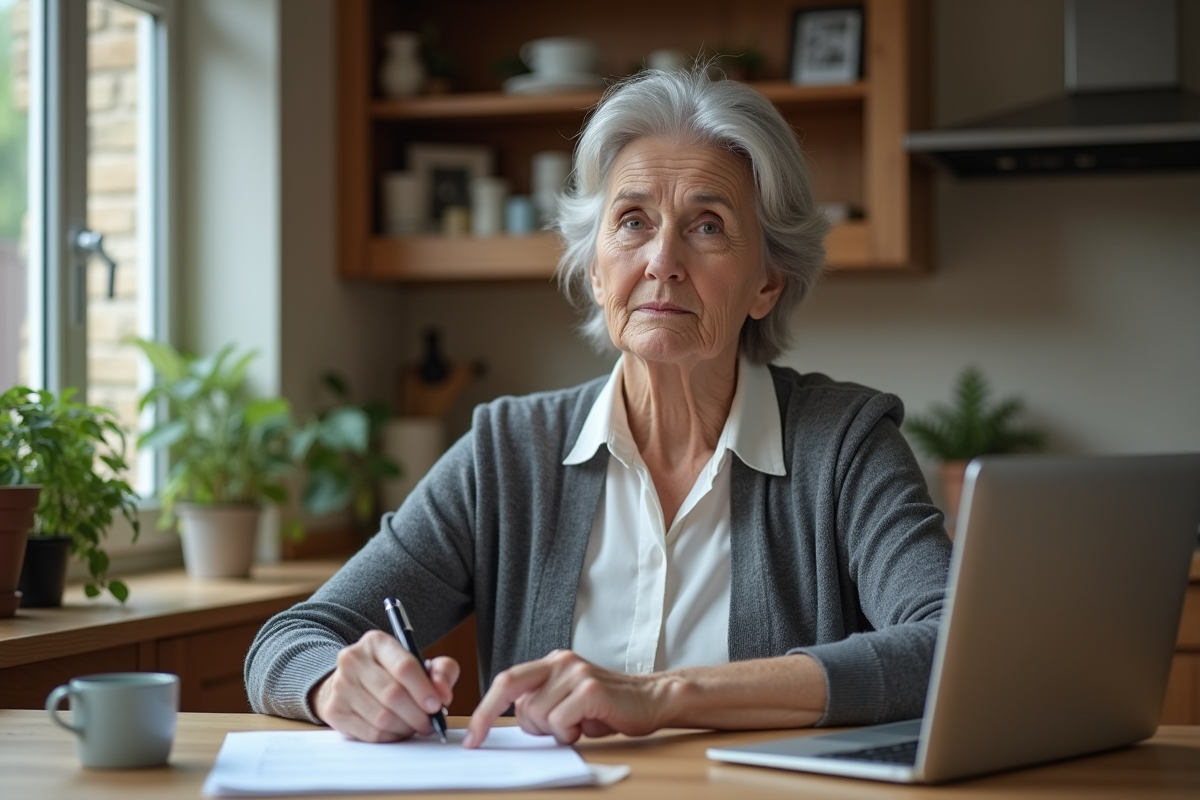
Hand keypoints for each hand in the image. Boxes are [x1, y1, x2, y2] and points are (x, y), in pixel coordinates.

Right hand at [311, 629, 458, 741]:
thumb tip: (443, 694)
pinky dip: (390, 737)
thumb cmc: (392, 674)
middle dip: (418, 714)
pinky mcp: (334, 711)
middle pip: (393, 695)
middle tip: (430, 723)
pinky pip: (370, 734)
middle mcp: (353, 659)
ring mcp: (340, 686)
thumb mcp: (421, 664)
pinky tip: (397, 730)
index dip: (424, 690)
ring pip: (383, 718)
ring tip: (414, 725)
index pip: (404, 666)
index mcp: (376, 642)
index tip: (437, 705)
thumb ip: (442, 672)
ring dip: (405, 728)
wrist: (350, 683)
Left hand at [464, 649, 672, 747]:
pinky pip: (559, 722)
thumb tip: (510, 719)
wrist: (652, 700)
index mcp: (552, 663)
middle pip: (511, 692)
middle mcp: (560, 662)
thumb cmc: (609, 708)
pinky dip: (570, 733)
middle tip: (557, 731)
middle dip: (520, 722)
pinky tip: (590, 725)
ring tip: (581, 724)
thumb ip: (542, 704)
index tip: (473, 737)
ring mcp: (575, 673)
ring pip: (537, 715)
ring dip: (556, 731)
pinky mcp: (589, 689)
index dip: (485, 710)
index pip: (506, 681)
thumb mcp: (568, 702)